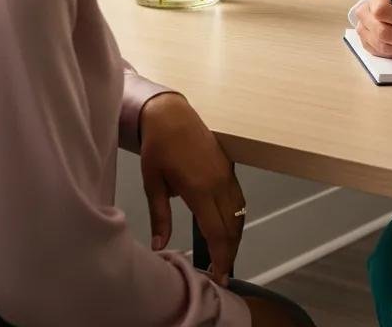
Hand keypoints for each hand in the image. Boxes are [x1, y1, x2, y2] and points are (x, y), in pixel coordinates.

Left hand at [138, 92, 244, 285]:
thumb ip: (160, 216)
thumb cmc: (158, 148)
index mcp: (200, 188)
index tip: (219, 276)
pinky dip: (237, 218)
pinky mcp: (228, 167)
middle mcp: (219, 182)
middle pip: (233, 225)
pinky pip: (239, 198)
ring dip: (236, 236)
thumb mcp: (152, 183)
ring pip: (239, 212)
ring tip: (225, 255)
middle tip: (222, 273)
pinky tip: (228, 228)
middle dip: (230, 252)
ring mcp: (227, 173)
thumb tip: (160, 247)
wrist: (171, 114)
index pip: (217, 231)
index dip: (221, 257)